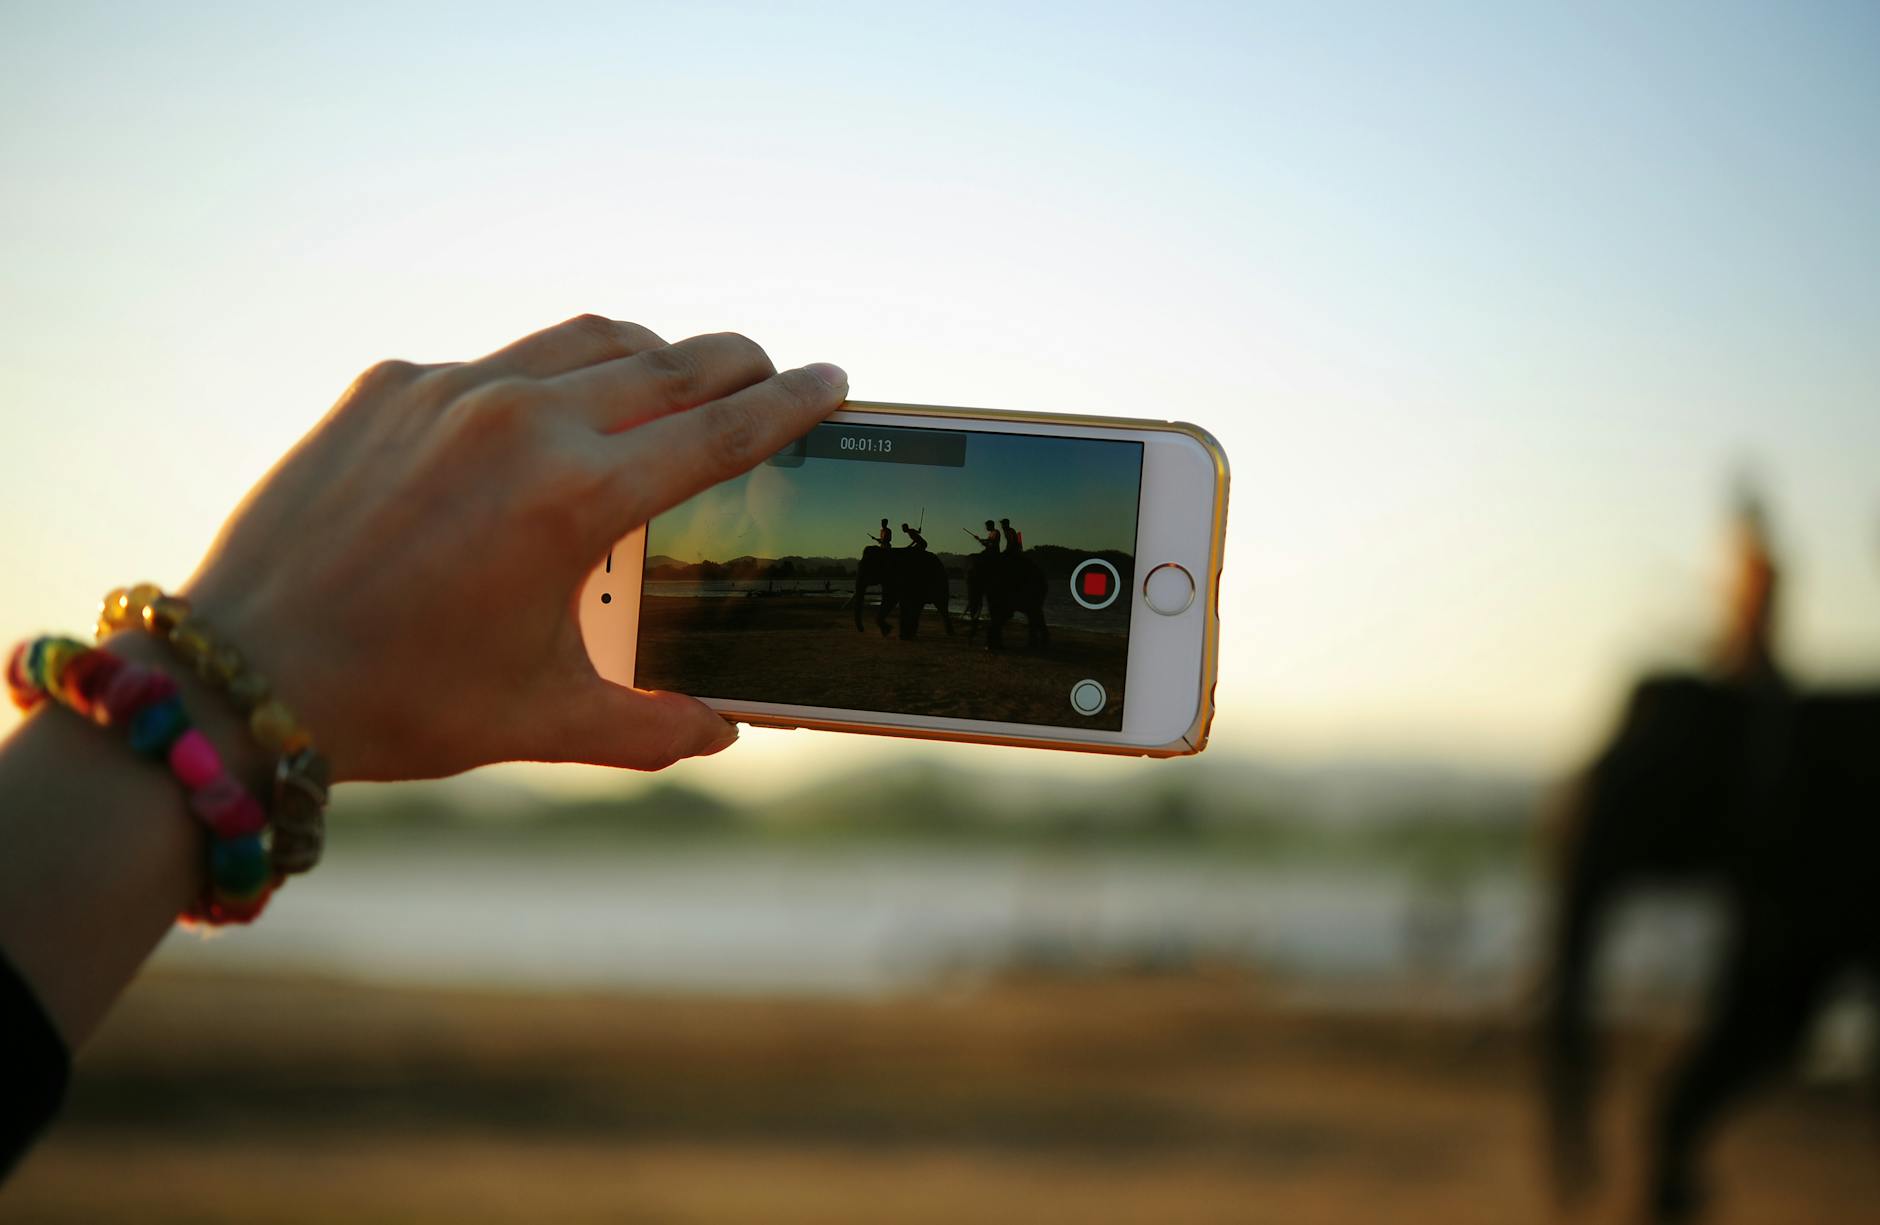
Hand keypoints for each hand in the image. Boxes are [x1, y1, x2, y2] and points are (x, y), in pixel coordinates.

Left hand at [179, 315, 846, 781]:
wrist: (243, 676)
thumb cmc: (403, 704)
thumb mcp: (543, 720)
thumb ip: (653, 726)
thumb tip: (726, 730)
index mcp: (575, 498)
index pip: (721, 430)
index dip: (791, 404)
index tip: (835, 379)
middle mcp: (520, 421)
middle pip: (669, 361)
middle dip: (736, 362)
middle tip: (770, 372)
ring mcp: (447, 390)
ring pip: (585, 339)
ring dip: (650, 352)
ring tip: (675, 376)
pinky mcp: (388, 384)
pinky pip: (497, 361)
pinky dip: (547, 378)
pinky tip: (545, 419)